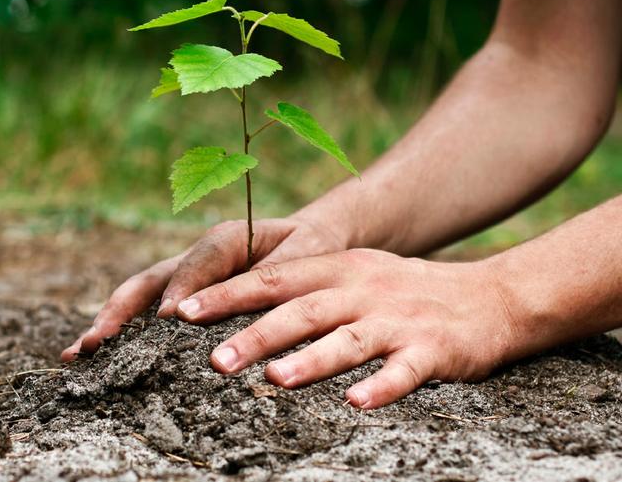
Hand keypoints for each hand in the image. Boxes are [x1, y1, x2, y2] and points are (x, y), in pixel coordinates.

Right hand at [60, 216, 348, 360]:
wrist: (310, 239)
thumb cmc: (310, 247)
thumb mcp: (305, 254)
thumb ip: (275, 272)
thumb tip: (240, 300)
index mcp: (225, 240)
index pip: (196, 265)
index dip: (180, 290)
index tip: (167, 320)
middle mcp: (195, 258)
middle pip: (148, 282)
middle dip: (119, 312)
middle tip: (95, 342)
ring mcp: (183, 278)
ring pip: (138, 298)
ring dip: (108, 324)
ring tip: (77, 354)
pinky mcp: (182, 296)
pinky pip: (146, 313)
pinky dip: (122, 333)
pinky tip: (97, 359)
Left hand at [175, 249, 520, 407]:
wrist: (492, 296)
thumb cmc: (402, 292)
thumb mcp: (352, 276)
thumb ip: (301, 289)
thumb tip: (233, 309)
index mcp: (337, 269)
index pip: (272, 278)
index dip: (227, 294)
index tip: (183, 312)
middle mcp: (362, 290)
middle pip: (301, 311)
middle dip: (255, 334)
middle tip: (214, 359)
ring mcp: (398, 319)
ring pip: (348, 340)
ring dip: (311, 360)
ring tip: (275, 381)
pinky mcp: (434, 350)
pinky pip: (404, 371)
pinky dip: (381, 387)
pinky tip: (356, 404)